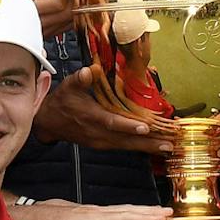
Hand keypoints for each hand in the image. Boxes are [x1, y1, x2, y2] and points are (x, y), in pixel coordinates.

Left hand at [9, 200, 165, 219]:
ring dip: (139, 212)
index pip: (123, 217)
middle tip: (168, 212)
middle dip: (148, 211)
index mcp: (91, 217)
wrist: (30, 215)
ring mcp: (92, 214)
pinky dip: (127, 216)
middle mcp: (95, 212)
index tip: (161, 216)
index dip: (143, 218)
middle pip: (127, 211)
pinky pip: (113, 216)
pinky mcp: (89, 217)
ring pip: (121, 212)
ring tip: (157, 214)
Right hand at [32, 68, 173, 154]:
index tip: (145, 127)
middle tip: (169, 144)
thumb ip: (79, 79)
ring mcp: (101, 141)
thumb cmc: (62, 101)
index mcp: (91, 117)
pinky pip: (124, 146)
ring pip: (127, 145)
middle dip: (148, 142)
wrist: (50, 122)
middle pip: (125, 139)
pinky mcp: (104, 144)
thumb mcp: (68, 86)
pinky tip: (155, 147)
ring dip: (148, 147)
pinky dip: (140, 147)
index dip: (128, 125)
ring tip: (169, 148)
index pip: (111, 122)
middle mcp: (98, 133)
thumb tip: (89, 71)